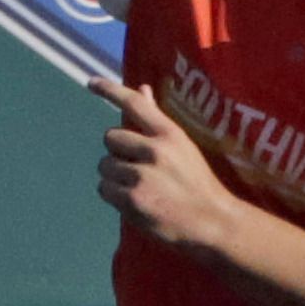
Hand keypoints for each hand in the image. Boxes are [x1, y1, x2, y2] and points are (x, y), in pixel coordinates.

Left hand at [91, 78, 251, 255]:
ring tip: (140, 187)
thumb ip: (156, 120)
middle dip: (118, 152)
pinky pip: (104, 189)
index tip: (91, 83)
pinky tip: (135, 201)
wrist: (213, 223)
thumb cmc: (196, 182)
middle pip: (110, 137)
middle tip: (138, 167)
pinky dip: (114, 195)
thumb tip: (142, 88)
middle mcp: (156, 150)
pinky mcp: (132, 199)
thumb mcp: (182, 146)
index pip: (134, 104)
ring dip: (115, 176)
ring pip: (104, 165)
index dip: (110, 91)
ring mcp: (142, 175)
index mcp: (171, 134)